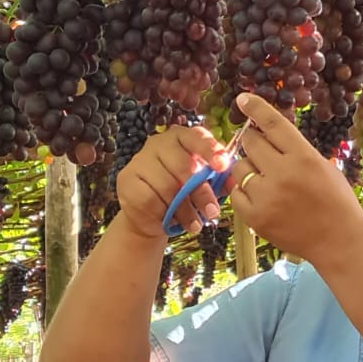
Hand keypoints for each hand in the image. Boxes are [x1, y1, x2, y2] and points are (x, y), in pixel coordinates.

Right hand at [117, 124, 231, 241]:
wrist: (153, 215)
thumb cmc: (184, 193)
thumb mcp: (205, 184)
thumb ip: (219, 179)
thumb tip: (236, 179)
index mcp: (181, 137)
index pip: (196, 137)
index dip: (210, 151)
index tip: (223, 166)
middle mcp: (158, 143)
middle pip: (183, 166)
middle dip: (201, 192)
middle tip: (212, 212)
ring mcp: (140, 160)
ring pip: (167, 186)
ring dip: (184, 209)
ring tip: (195, 224)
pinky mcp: (127, 179)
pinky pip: (150, 199)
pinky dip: (164, 213)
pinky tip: (171, 221)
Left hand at [230, 93, 362, 260]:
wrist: (339, 241)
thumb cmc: (336, 201)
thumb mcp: (323, 166)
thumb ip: (296, 150)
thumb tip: (267, 133)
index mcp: (304, 157)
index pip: (273, 124)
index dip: (255, 108)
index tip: (243, 99)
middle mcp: (283, 173)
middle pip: (251, 142)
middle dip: (253, 142)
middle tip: (261, 151)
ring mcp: (267, 196)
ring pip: (239, 167)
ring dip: (248, 168)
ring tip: (265, 179)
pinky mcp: (255, 217)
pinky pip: (236, 193)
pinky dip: (243, 191)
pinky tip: (259, 196)